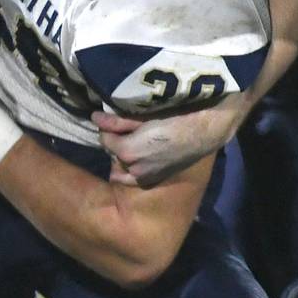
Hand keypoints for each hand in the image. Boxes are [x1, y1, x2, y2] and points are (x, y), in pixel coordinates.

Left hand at [93, 99, 245, 188]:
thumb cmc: (175, 117)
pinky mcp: (153, 180)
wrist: (202, 131)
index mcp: (128, 151)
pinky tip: (138, 158)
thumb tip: (94, 117)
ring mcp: (144, 177)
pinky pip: (132, 177)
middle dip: (116, 142)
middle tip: (127, 130)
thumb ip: (117, 120)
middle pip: (113, 153)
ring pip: (121, 165)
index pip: (104, 139)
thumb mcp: (144, 117)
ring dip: (123, 155)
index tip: (114, 120)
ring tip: (135, 142)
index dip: (108, 128)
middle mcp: (133, 168)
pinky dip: (130, 168)